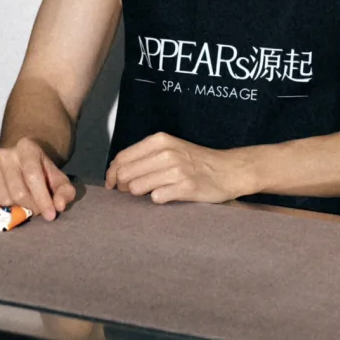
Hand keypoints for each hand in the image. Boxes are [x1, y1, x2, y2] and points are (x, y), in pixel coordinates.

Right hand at [0, 138, 75, 222]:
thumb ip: (65, 192)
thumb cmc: (42, 173)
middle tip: (36, 209)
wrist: (20, 161)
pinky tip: (7, 204)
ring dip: (15, 209)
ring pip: (2, 199)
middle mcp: (5, 153)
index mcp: (26, 147)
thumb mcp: (58, 179)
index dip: (42, 199)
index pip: (33, 176)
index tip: (50, 215)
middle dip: (30, 207)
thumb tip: (59, 205)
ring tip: (23, 205)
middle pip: (17, 192)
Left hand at [105, 132, 245, 205]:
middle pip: (126, 174)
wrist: (229, 170)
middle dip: (123, 186)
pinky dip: (158, 199)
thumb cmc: (196, 161)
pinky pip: (156, 198)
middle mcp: (166, 153)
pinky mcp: (185, 187)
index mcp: (160, 140)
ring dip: (140, 194)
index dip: (112, 173)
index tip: (111, 184)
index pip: (122, 158)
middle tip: (130, 190)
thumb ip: (145, 156)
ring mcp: (176, 170)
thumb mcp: (171, 148)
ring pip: (137, 188)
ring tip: (153, 190)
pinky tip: (168, 195)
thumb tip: (116, 172)